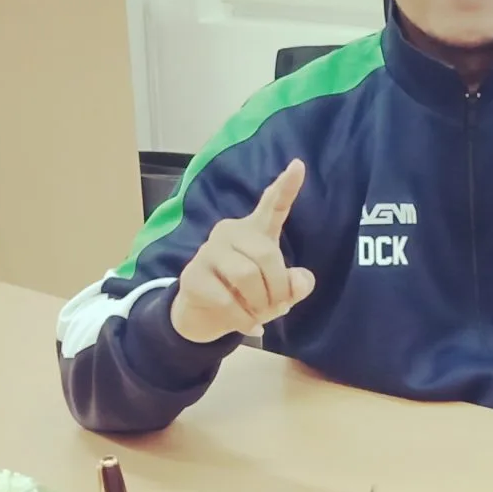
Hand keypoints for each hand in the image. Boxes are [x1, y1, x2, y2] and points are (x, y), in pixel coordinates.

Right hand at [168, 160, 316, 343]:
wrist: (205, 316)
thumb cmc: (246, 295)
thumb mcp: (278, 292)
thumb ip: (295, 284)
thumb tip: (299, 283)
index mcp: (255, 231)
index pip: (273, 205)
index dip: (287, 186)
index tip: (299, 165)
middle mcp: (229, 232)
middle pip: (267, 254)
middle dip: (279, 288)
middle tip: (279, 307)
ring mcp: (208, 252)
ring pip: (246, 276)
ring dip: (261, 304)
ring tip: (261, 315)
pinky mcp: (192, 276)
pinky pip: (227, 300)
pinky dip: (244, 320)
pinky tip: (249, 326)